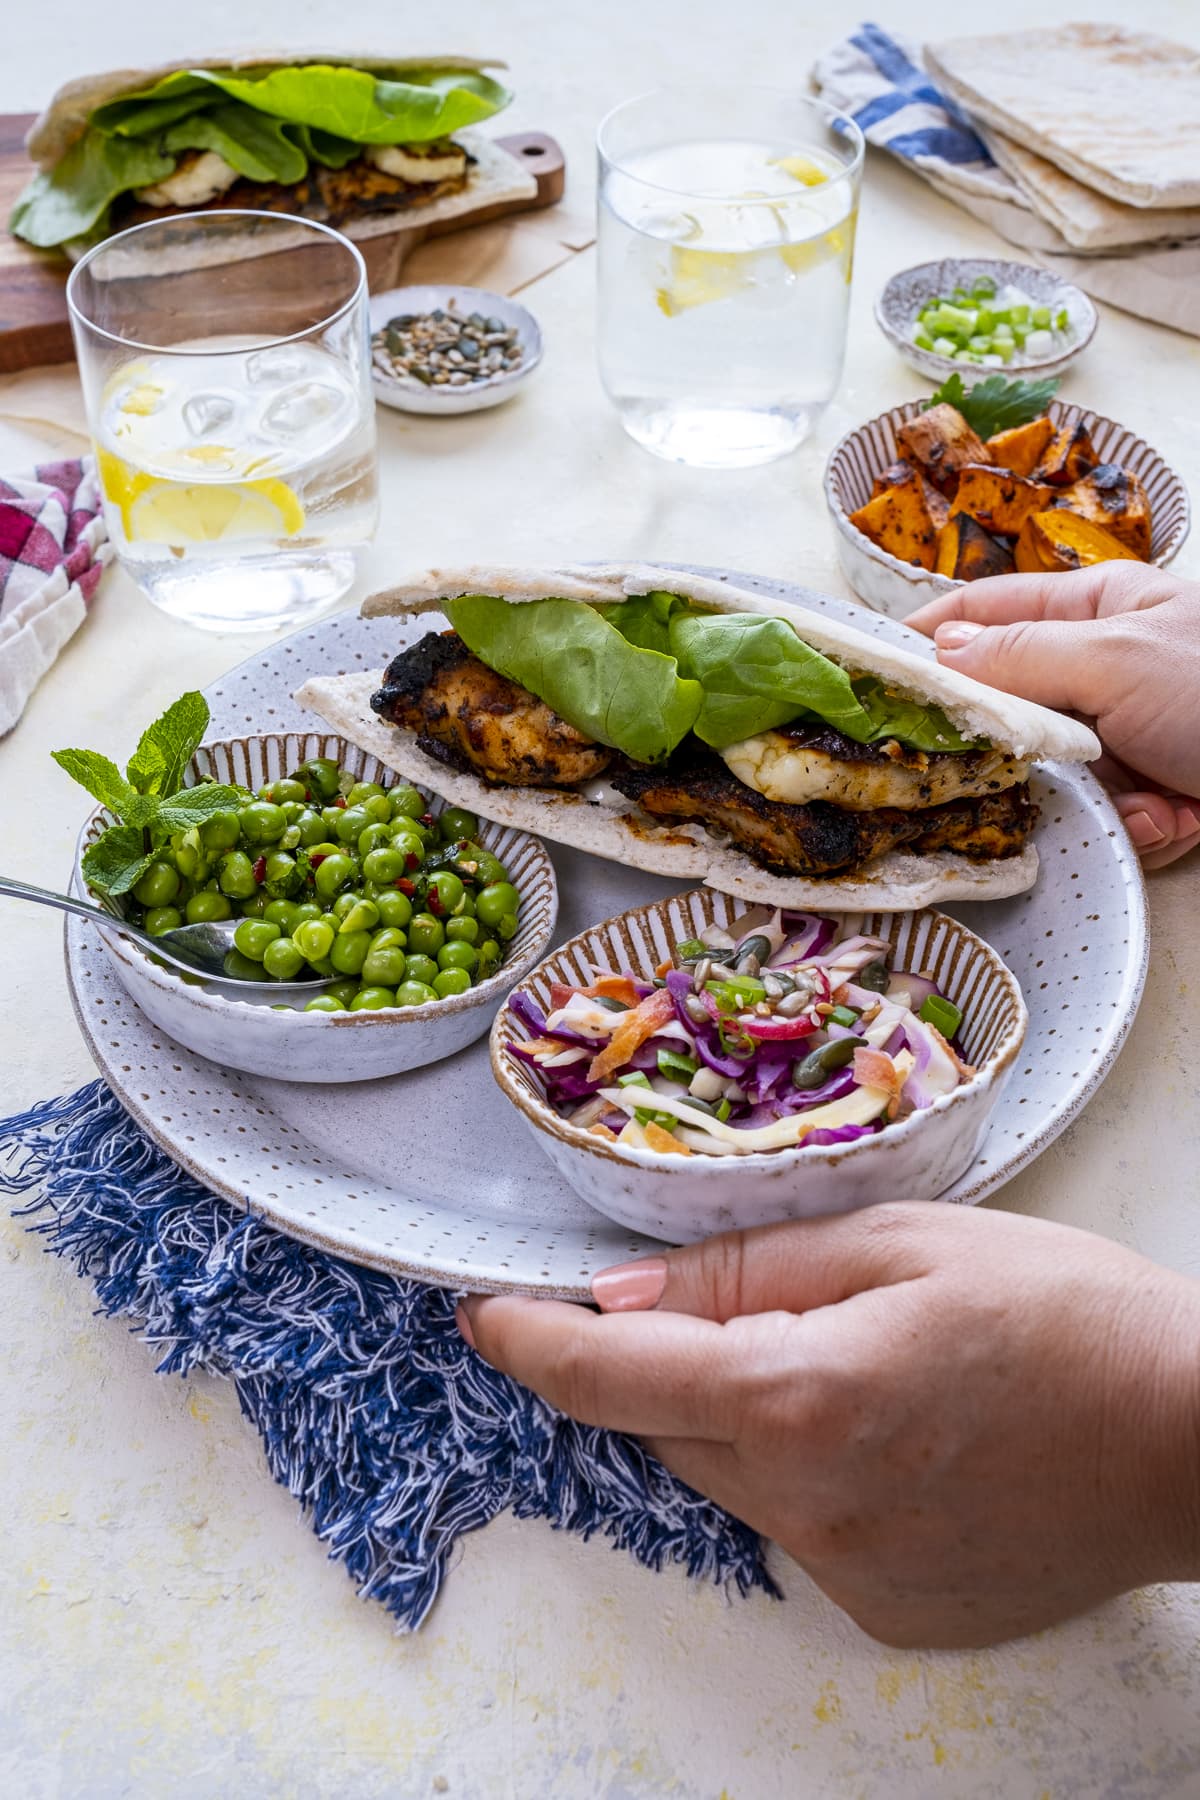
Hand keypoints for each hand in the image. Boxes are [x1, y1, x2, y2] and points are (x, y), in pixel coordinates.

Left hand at [459, 1205, 1199, 1648]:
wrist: (1195, 1439)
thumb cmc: (1066, 1316)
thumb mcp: (902, 1242)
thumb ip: (746, 1270)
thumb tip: (624, 1297)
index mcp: (798, 1397)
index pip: (608, 1375)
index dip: (528, 1339)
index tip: (485, 1311)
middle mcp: (804, 1505)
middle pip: (664, 1426)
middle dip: (666, 1362)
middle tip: (740, 1303)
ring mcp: (845, 1570)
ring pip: (728, 1478)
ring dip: (746, 1416)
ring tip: (855, 1362)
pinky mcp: (884, 1609)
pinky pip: (795, 1525)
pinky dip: (805, 1472)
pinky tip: (895, 1432)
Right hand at [906, 563, 1199, 868]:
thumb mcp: (1119, 657)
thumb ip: (1023, 655)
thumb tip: (940, 652)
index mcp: (1099, 609)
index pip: (989, 610)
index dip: (931, 634)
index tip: (872, 670)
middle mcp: (1109, 669)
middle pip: (1016, 710)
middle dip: (1020, 753)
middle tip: (1001, 777)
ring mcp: (1135, 733)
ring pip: (1064, 778)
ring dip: (1096, 800)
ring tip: (1138, 799)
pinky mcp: (1159, 790)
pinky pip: (1113, 818)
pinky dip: (1141, 825)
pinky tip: (1174, 815)